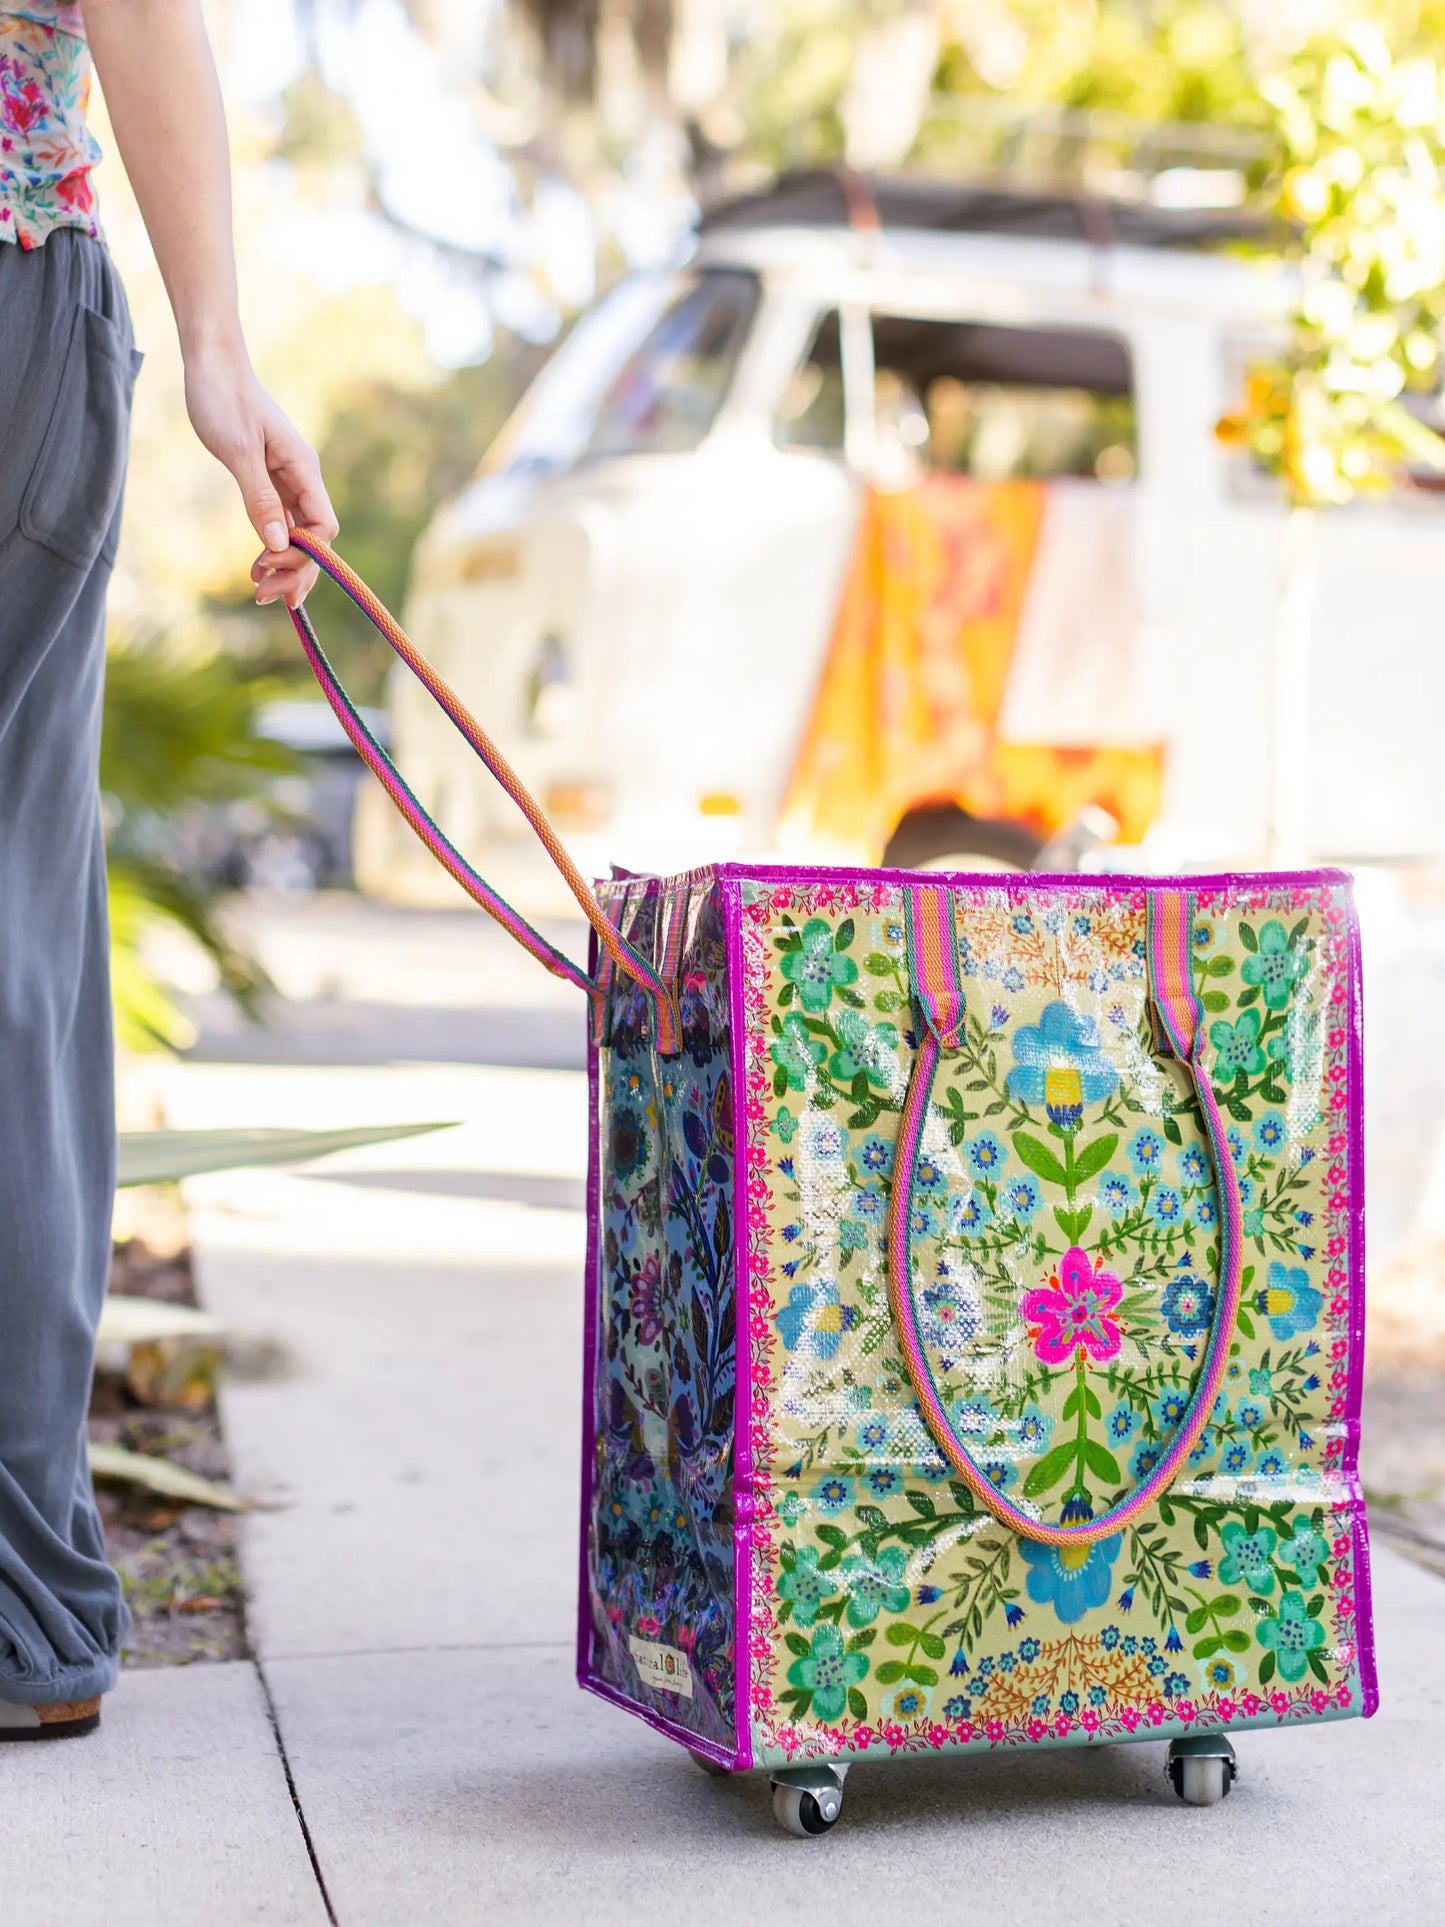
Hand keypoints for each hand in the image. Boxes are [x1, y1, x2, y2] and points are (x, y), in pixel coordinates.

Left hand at [182, 341, 338, 607]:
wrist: (212, 362)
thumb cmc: (223, 398)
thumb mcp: (238, 451)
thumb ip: (259, 498)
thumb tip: (277, 545)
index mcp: (303, 469)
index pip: (323, 527)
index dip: (305, 556)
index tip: (271, 568)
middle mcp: (302, 477)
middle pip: (314, 539)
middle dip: (296, 571)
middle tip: (265, 599)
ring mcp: (287, 480)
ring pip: (298, 535)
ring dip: (283, 565)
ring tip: (259, 590)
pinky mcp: (269, 478)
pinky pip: (280, 522)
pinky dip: (272, 547)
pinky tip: (257, 565)